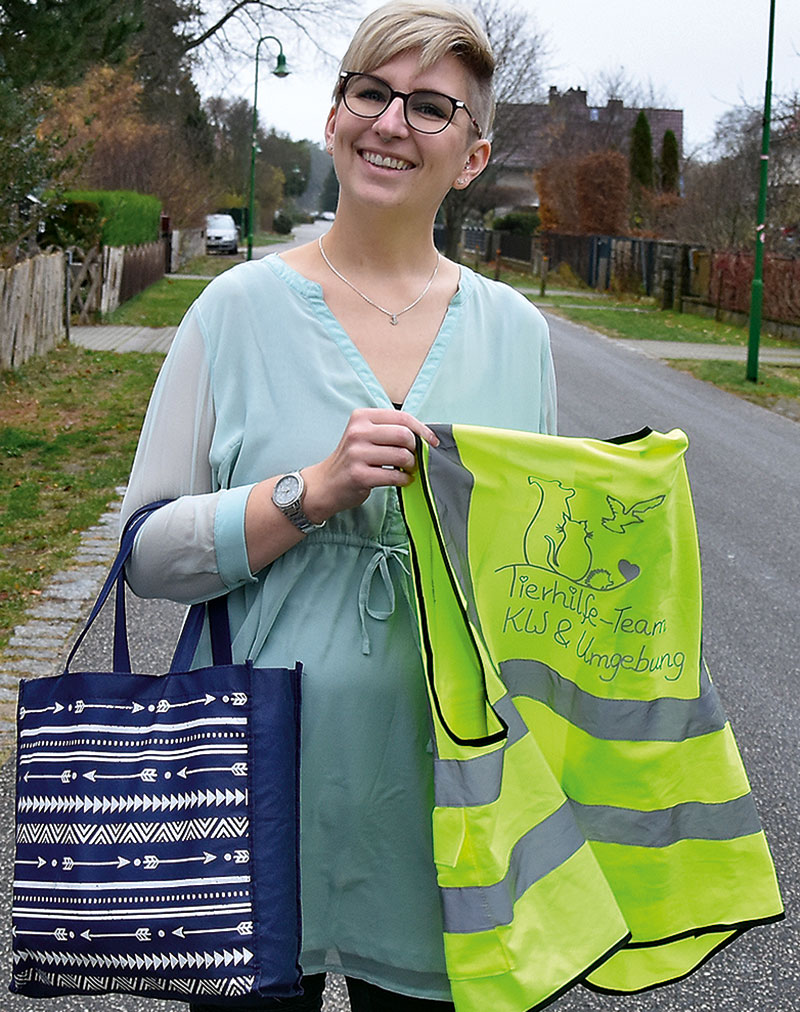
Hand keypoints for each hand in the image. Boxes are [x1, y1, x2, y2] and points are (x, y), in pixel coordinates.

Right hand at [302, 408, 438, 521]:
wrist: (325, 484)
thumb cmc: (352, 459)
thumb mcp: (364, 436)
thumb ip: (389, 430)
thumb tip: (424, 435)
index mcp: (361, 417)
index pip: (402, 417)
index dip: (422, 430)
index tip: (432, 441)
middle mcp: (358, 432)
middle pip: (404, 435)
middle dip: (416, 449)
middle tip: (414, 458)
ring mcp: (357, 454)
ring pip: (402, 456)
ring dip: (411, 465)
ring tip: (407, 469)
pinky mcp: (359, 475)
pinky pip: (394, 476)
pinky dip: (404, 479)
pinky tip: (401, 479)